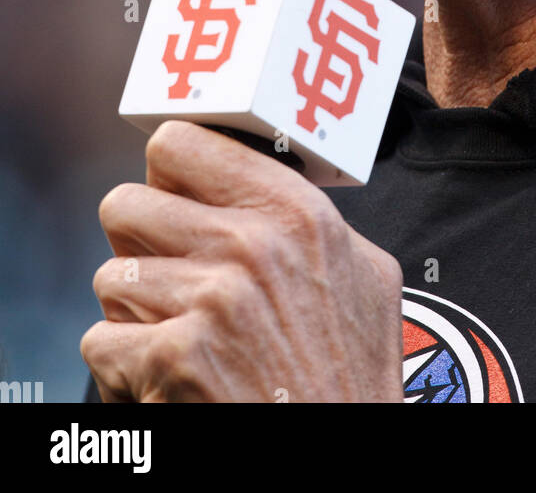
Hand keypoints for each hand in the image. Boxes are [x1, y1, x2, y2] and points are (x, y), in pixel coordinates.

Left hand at [80, 120, 403, 402]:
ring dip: (134, 314)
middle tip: (167, 276)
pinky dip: (123, 370)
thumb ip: (316, 220)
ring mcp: (209, 301)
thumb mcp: (366, 276)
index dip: (167, 174)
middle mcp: (250, 245)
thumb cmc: (353, 379)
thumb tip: (263, 176)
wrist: (339, 462)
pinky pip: (100, 343)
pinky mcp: (172, 359)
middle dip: (138, 244)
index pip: (180, 144)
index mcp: (295, 212)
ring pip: (109, 278)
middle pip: (124, 204)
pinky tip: (168, 381)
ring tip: (178, 338)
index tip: (174, 196)